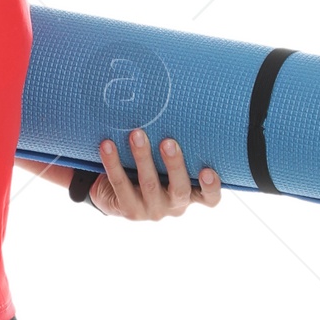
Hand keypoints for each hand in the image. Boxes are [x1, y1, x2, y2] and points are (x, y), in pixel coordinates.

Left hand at [90, 131, 221, 218]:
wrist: (117, 195)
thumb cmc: (152, 170)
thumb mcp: (167, 164)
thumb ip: (175, 147)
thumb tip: (175, 108)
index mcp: (191, 194)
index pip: (210, 198)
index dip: (212, 187)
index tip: (207, 170)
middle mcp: (175, 206)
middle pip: (180, 189)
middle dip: (174, 165)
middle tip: (168, 142)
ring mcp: (152, 211)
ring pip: (149, 185)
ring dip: (143, 157)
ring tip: (136, 135)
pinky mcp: (129, 210)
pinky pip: (120, 183)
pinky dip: (113, 163)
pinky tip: (107, 146)